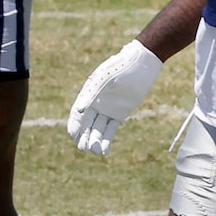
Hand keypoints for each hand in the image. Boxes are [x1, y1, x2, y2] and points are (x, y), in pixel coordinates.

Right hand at [65, 38, 163, 155]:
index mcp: (87, 95)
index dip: (74, 125)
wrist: (141, 63)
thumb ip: (91, 95)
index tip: (73, 137)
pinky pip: (111, 129)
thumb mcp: (104, 79)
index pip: (77, 114)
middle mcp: (95, 104)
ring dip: (95, 140)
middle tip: (84, 148)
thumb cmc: (120, 67)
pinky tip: (104, 151)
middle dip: (84, 137)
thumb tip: (79, 111)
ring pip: (98, 129)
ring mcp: (107, 110)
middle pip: (87, 124)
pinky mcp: (119, 114)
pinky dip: (107, 139)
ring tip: (95, 152)